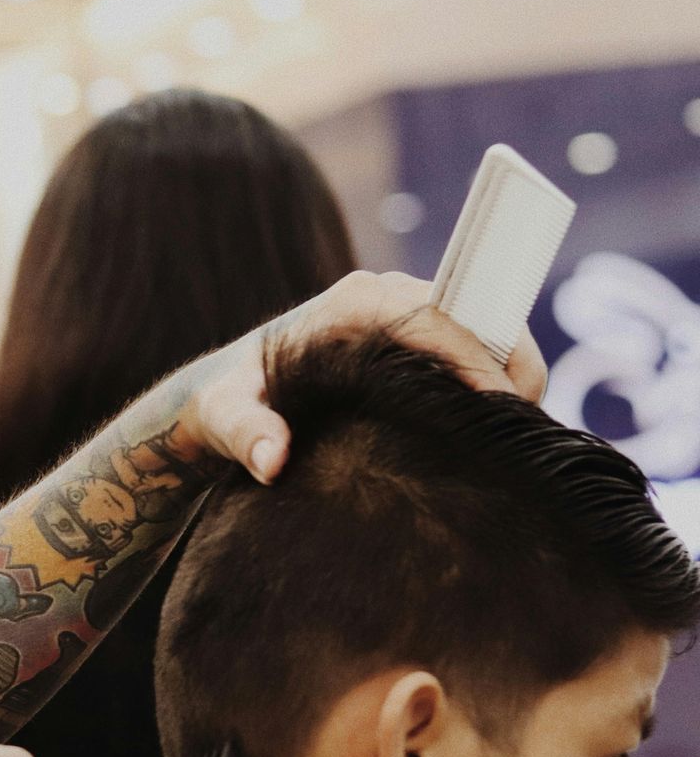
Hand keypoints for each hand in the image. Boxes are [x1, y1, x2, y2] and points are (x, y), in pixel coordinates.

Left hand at [184, 271, 548, 483]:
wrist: (228, 393)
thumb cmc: (228, 403)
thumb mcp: (226, 419)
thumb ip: (245, 435)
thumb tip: (271, 460)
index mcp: (350, 303)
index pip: (434, 317)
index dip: (475, 358)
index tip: (501, 406)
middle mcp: (385, 296)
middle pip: (475, 317)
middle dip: (511, 366)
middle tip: (530, 427)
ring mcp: (405, 312)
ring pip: (485, 331)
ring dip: (513, 374)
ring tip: (526, 433)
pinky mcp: (416, 336)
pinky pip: (475, 348)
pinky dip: (498, 380)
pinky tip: (505, 426)